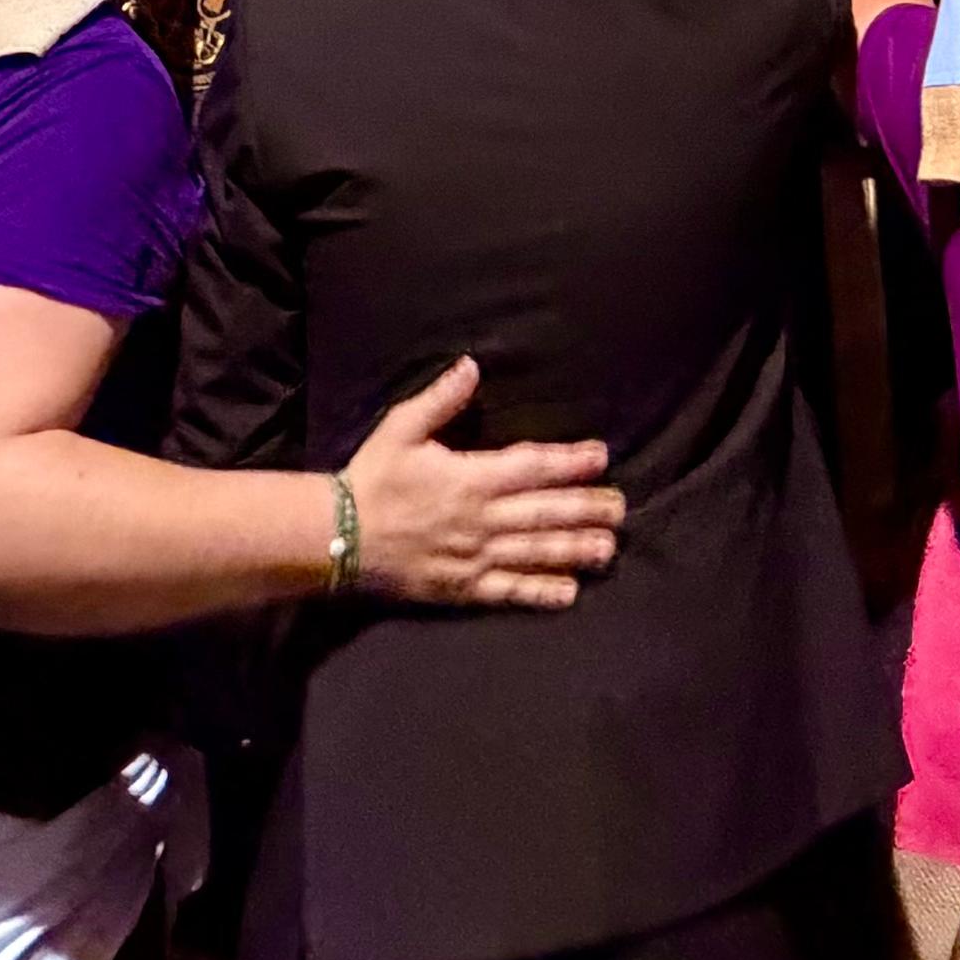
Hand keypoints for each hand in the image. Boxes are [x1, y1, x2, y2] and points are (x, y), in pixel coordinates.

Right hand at [340, 360, 623, 609]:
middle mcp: (481, 520)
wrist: (337, 537)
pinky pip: (509, 592)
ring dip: (575, 549)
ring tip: (608, 549)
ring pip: (536, 553)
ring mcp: (474, 558)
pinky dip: (540, 593)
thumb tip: (472, 366)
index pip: (532, 467)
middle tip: (622, 508)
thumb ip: (441, 400)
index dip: (570, 462)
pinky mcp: (463, 589)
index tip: (601, 457)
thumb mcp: (401, 428)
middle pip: (545, 512)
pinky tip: (569, 593)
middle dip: (586, 508)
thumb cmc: (372, 478)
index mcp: (471, 478)